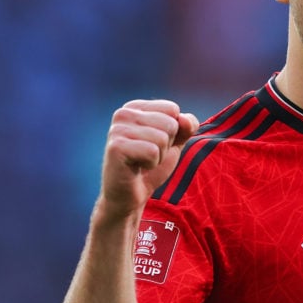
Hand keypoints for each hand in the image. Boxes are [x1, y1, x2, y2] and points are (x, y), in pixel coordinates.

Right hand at [98, 99, 198, 218]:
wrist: (130, 195)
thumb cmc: (150, 166)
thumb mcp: (175, 142)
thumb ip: (186, 126)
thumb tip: (186, 119)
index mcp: (135, 107)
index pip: (172, 109)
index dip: (173, 131)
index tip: (154, 143)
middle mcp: (123, 113)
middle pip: (170, 123)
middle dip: (166, 145)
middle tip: (148, 156)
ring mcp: (117, 129)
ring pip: (162, 138)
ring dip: (159, 156)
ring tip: (143, 162)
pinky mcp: (116, 147)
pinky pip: (153, 151)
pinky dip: (152, 164)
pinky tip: (137, 167)